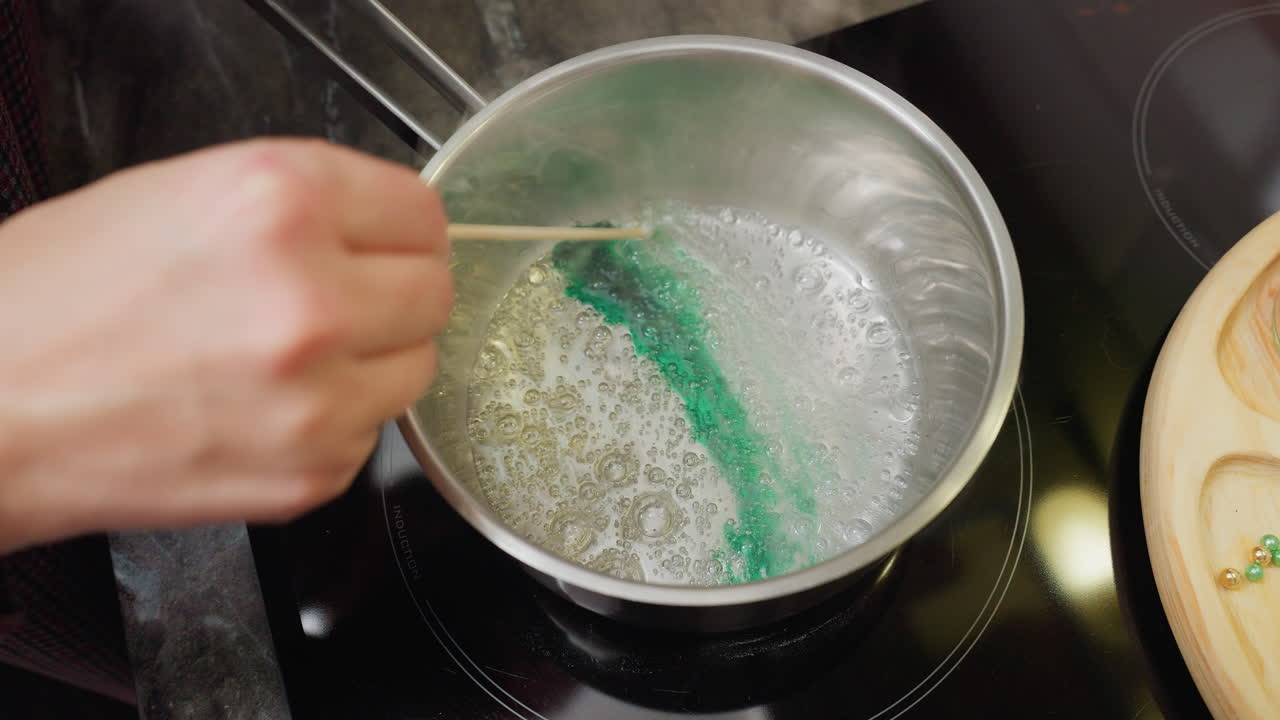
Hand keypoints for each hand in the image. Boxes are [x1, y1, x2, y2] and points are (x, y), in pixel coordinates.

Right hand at [0, 138, 451, 551]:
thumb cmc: (55, 299)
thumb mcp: (184, 194)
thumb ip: (305, 204)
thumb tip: (384, 226)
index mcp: (280, 202)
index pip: (423, 212)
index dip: (400, 227)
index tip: (385, 241)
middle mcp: (311, 300)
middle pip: (436, 292)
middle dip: (395, 292)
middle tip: (341, 298)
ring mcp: (317, 398)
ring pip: (417, 368)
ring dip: (375, 359)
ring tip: (292, 356)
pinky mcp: (310, 474)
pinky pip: (369, 433)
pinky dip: (334, 420)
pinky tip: (264, 406)